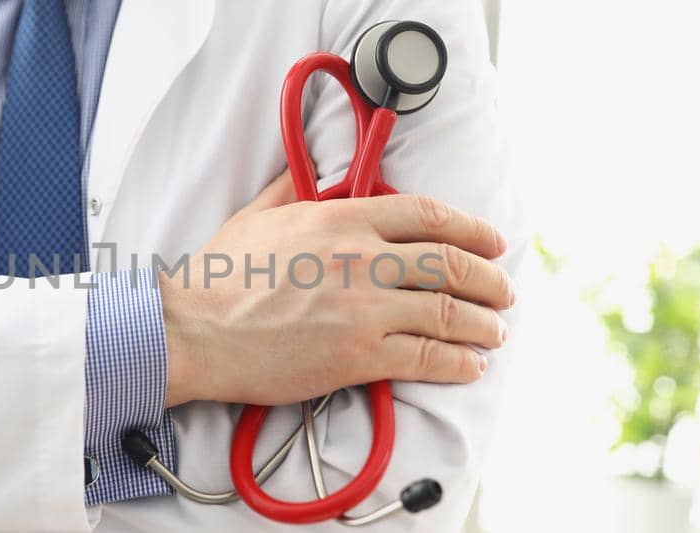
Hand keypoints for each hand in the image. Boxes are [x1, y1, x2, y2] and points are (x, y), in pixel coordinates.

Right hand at [161, 174, 512, 406]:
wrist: (195, 332)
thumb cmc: (219, 278)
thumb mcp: (257, 216)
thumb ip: (293, 190)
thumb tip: (308, 173)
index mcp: (341, 218)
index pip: (427, 215)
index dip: (471, 229)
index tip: (491, 241)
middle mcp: (362, 259)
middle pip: (450, 264)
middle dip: (488, 279)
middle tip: (503, 291)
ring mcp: (365, 310)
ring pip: (448, 313)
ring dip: (482, 324)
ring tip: (495, 332)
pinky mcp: (359, 356)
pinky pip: (427, 358)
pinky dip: (458, 362)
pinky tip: (470, 365)